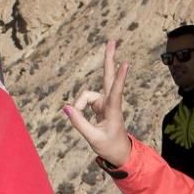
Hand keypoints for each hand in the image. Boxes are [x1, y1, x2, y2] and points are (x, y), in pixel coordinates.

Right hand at [64, 40, 131, 165]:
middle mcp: (110, 103)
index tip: (125, 63)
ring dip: (79, 105)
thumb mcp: (93, 138)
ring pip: (86, 96)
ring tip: (76, 116)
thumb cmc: (109, 146)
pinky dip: (79, 108)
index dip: (120, 78)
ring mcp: (105, 102)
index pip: (116, 92)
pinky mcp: (100, 104)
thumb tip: (67, 107)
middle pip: (109, 77)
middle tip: (112, 40)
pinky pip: (84, 101)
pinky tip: (78, 112)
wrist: (119, 152)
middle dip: (109, 59)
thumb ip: (79, 123)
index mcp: (113, 111)